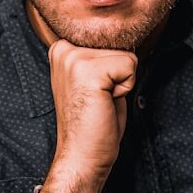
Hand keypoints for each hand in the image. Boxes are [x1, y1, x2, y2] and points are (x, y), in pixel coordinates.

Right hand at [47, 39, 136, 175]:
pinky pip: (130, 67)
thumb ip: (101, 57)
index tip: (94, 91)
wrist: (81, 156)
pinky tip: (104, 103)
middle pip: (119, 46)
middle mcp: (64, 49)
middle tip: (98, 99)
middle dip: (117, 75)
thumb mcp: (94, 79)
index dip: (112, 69)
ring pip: (127, 56)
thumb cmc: (92, 122)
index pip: (109, 40)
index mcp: (62, 49)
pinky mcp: (88, 71)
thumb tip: (124, 35)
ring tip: (100, 101)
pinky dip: (125, 89)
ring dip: (121, 83)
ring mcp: (74, 58)